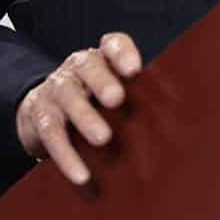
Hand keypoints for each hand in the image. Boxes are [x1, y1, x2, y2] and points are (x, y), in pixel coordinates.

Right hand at [15, 32, 142, 185]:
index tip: (135, 69)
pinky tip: (81, 174)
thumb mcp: (112, 91)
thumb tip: (180, 120)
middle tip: (117, 99)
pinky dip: (66, 156)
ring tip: (103, 138)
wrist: (40, 111)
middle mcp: (76, 69)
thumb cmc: (91, 101)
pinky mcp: (39, 116)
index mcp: (100, 58)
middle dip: (102, 81)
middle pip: (88, 67)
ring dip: (85, 117)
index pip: (111, 44)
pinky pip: (51, 134)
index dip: (122, 53)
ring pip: (68, 98)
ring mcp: (55, 90)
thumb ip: (138, 96)